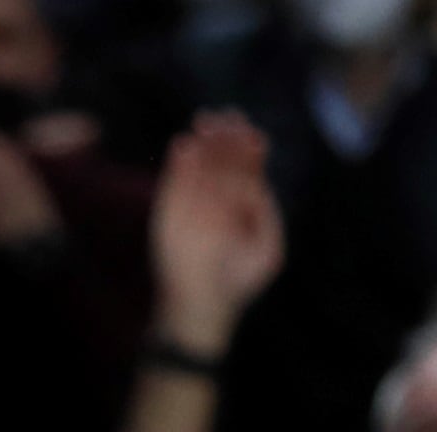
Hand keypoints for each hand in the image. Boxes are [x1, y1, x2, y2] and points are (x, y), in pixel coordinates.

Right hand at [152, 112, 283, 353]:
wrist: (199, 308)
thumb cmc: (237, 285)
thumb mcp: (268, 253)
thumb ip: (267, 216)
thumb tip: (256, 184)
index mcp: (245, 205)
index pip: (248, 167)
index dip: (249, 148)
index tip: (251, 135)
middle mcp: (220, 199)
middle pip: (224, 159)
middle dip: (225, 138)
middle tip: (224, 119)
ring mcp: (194, 204)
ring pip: (199, 165)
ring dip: (203, 143)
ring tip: (204, 124)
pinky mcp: (169, 212)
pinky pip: (174, 182)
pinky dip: (178, 164)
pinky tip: (184, 145)